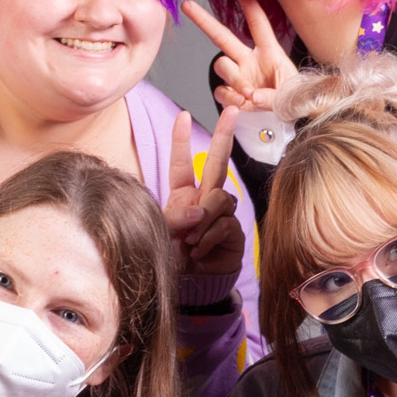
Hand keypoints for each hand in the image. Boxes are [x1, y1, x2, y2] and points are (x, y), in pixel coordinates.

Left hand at [164, 108, 244, 281]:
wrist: (191, 285)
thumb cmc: (173, 257)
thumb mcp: (164, 233)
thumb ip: (176, 217)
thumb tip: (198, 211)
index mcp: (183, 195)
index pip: (182, 164)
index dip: (181, 141)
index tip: (182, 116)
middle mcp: (204, 199)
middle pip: (217, 162)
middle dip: (224, 135)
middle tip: (233, 111)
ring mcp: (221, 214)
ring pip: (220, 198)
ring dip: (203, 218)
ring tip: (190, 240)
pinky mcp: (233, 231)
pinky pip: (223, 224)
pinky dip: (208, 238)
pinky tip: (199, 250)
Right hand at [182, 0, 296, 113]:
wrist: (294, 119)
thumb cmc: (296, 99)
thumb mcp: (293, 94)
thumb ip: (273, 96)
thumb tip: (252, 96)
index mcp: (269, 52)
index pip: (257, 23)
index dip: (248, 4)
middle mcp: (250, 61)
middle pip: (222, 36)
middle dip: (204, 20)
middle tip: (187, 5)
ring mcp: (240, 77)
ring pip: (222, 66)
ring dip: (233, 79)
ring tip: (249, 93)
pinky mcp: (234, 95)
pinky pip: (221, 91)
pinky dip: (229, 98)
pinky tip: (242, 103)